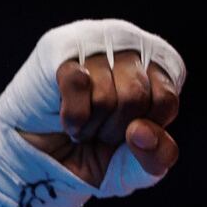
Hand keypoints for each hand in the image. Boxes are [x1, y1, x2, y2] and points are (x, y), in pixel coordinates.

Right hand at [0, 19, 187, 196]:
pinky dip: (71, 116)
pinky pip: (77, 85)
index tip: (128, 129)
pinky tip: (65, 116)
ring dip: (91, 125)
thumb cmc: (95, 152)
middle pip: (137, 96)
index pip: (166, 101)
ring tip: (83, 120)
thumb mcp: (137, 165)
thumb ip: (158, 155)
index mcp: (160, 65)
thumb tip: (141, 131)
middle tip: (99, 127)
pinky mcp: (59, 48)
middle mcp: (131, 44)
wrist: (41, 162)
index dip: (143, 130)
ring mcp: (95, 41)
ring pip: (106, 94)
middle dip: (114, 129)